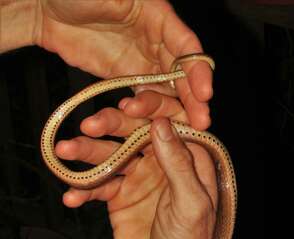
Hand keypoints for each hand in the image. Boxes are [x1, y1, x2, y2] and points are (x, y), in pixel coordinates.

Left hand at [35, 0, 212, 128]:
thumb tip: (155, 14)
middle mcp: (156, 41)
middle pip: (181, 73)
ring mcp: (141, 61)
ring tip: (179, 130)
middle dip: (193, 98)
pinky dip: (149, 110)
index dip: (197, 70)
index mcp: (158, 18)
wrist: (47, 10)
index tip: (205, 93)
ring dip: (173, 109)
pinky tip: (153, 125)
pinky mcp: (126, 76)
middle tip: (201, 123)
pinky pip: (144, 95)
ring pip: (165, 88)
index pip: (186, 47)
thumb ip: (132, 7)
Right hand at [55, 91, 216, 238]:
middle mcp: (161, 160)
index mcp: (187, 157)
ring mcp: (137, 175)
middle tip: (88, 126)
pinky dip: (83, 190)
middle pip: (133, 132)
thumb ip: (179, 164)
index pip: (169, 121)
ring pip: (110, 155)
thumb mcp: (192, 203)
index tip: (126, 107)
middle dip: (110, 127)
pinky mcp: (117, 194)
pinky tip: (71, 197)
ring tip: (64, 151)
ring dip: (86, 154)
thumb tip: (161, 123)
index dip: (148, 110)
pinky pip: (97, 186)